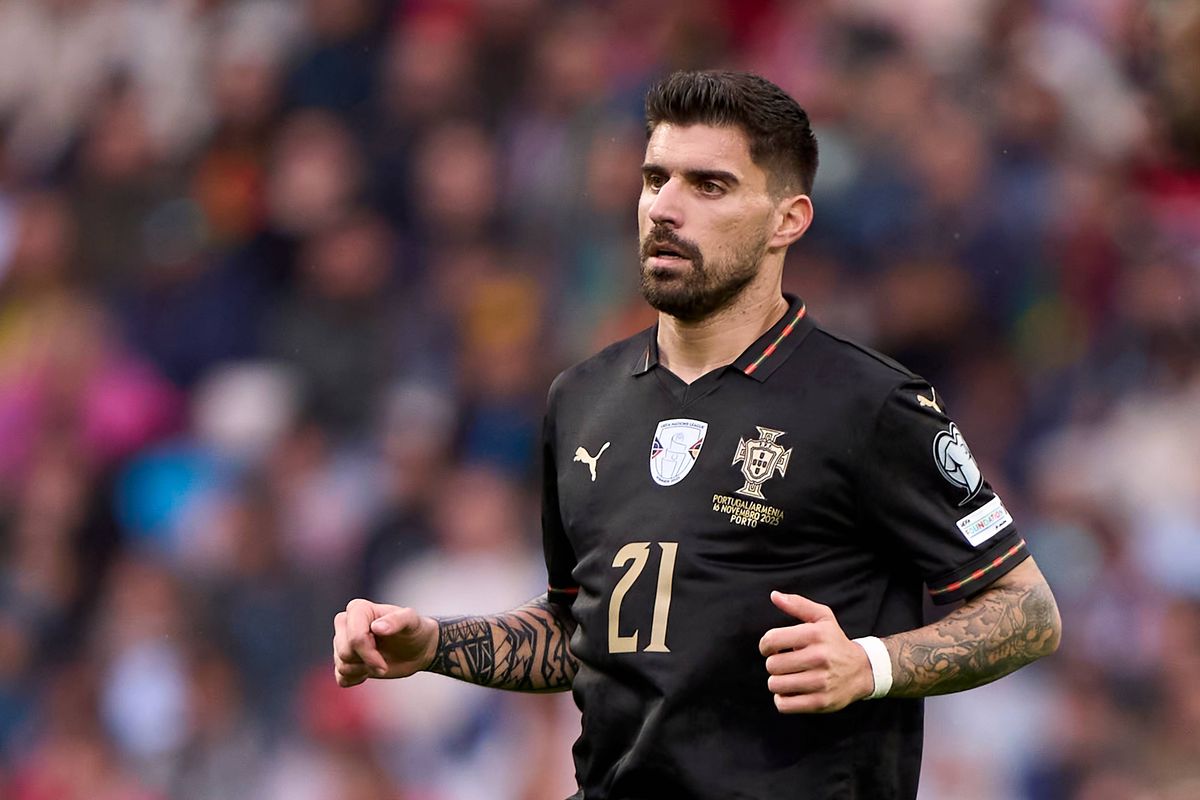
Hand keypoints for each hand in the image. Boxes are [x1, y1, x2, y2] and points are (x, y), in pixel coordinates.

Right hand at [333, 598, 438, 686]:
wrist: (417, 648)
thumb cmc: (413, 629)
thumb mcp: (412, 620)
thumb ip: (397, 620)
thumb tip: (376, 627)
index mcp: (358, 609)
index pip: (354, 637)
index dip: (368, 653)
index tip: (384, 663)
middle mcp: (346, 623)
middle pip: (344, 652)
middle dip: (367, 662)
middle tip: (384, 663)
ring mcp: (343, 642)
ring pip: (341, 665)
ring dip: (363, 670)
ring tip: (379, 662)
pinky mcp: (344, 660)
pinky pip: (340, 677)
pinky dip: (355, 679)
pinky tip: (369, 671)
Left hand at [758, 591, 875, 712]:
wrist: (862, 670)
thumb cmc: (835, 642)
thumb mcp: (822, 618)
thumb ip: (797, 604)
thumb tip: (774, 595)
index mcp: (815, 634)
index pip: (771, 640)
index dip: (765, 645)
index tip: (771, 648)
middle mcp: (819, 657)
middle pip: (772, 665)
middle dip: (774, 664)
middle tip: (785, 663)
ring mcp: (821, 682)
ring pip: (775, 685)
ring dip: (777, 681)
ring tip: (789, 676)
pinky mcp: (821, 702)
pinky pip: (784, 704)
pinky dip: (782, 699)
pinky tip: (791, 691)